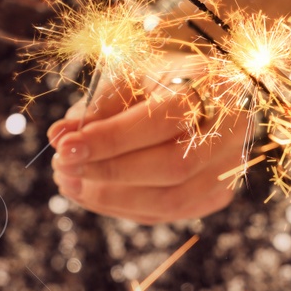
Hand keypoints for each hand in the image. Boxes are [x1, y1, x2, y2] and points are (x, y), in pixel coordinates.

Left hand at [46, 64, 248, 223]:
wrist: (210, 93)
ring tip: (69, 183)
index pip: (160, 121)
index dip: (110, 140)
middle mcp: (231, 129)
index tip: (64, 147)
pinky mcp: (218, 194)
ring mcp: (229, 168)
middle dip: (108, 173)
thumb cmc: (164, 80)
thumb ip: (97, 106)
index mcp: (211, 86)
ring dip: (110, 198)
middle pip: (172, 167)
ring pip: (171, 201)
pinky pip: (167, 213)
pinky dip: (123, 207)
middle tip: (62, 167)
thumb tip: (59, 136)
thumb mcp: (132, 76)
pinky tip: (91, 193)